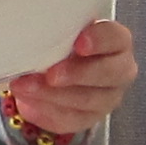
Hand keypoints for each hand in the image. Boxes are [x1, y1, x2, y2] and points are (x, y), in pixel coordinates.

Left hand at [2, 20, 137, 141]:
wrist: (53, 72)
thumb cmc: (63, 44)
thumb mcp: (61, 31)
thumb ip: (57, 28)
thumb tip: (31, 26)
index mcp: (117, 41)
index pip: (116, 38)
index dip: (100, 40)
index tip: (80, 42)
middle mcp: (119, 71)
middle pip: (108, 74)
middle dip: (77, 74)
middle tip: (51, 74)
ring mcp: (107, 98)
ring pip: (87, 100)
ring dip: (53, 94)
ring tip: (25, 85)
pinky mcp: (88, 118)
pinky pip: (69, 118)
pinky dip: (45, 108)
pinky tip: (27, 98)